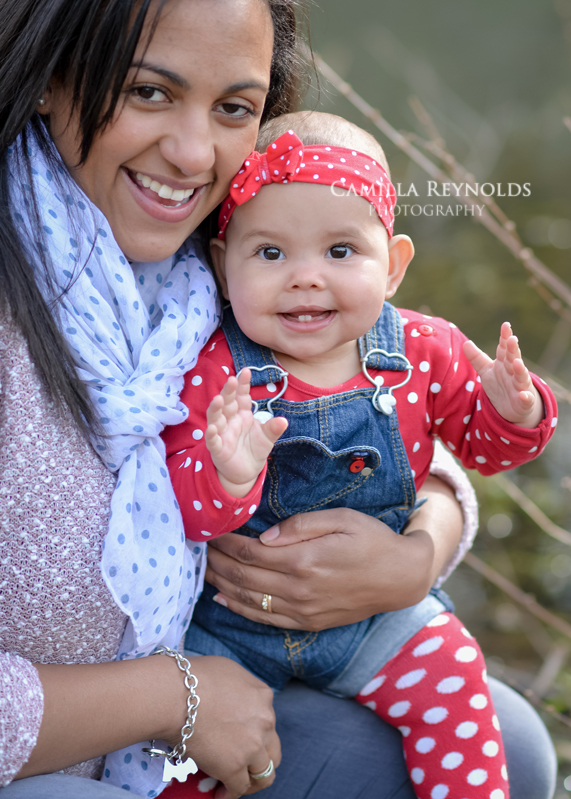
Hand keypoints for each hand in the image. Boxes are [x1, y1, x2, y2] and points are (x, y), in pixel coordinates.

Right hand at [181, 656, 280, 798]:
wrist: (176, 695)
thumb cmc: (193, 678)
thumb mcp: (229, 671)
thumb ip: (241, 690)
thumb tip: (235, 701)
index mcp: (263, 697)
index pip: (267, 722)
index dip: (254, 733)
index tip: (240, 741)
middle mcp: (265, 721)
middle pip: (273, 749)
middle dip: (260, 760)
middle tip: (244, 767)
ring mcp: (252, 745)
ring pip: (264, 774)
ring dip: (251, 782)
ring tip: (235, 785)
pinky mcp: (234, 767)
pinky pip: (239, 788)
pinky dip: (230, 794)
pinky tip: (219, 794)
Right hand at [205, 369, 287, 497]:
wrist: (246, 471)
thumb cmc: (255, 448)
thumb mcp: (267, 437)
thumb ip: (273, 429)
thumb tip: (284, 421)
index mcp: (242, 413)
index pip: (242, 396)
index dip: (243, 384)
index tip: (246, 371)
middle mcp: (230, 420)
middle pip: (227, 403)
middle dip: (228, 391)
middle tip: (232, 380)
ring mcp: (222, 434)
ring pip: (216, 418)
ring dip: (216, 409)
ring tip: (218, 399)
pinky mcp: (218, 449)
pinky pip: (213, 441)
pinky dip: (211, 435)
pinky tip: (212, 428)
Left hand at [206, 508, 435, 630]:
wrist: (401, 577)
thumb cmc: (372, 540)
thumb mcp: (341, 519)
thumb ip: (300, 526)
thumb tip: (263, 538)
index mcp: (304, 560)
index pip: (250, 553)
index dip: (225, 542)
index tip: (210, 531)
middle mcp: (299, 589)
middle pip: (243, 577)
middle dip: (217, 561)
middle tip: (198, 548)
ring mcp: (303, 610)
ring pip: (249, 599)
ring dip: (221, 584)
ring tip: (203, 569)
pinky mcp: (308, 622)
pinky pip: (266, 619)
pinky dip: (241, 609)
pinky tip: (224, 598)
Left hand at [463, 322, 542, 427]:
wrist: (512, 408)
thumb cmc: (499, 385)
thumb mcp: (486, 371)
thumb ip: (477, 358)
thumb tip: (465, 342)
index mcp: (504, 363)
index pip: (504, 348)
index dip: (505, 337)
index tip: (505, 325)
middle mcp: (513, 372)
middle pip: (513, 358)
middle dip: (513, 349)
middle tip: (512, 338)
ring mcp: (520, 386)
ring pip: (521, 376)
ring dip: (520, 369)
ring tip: (516, 362)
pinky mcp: (524, 401)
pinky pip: (526, 399)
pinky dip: (526, 397)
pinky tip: (523, 395)